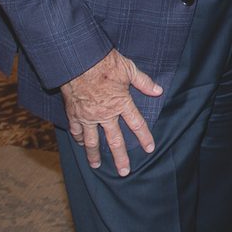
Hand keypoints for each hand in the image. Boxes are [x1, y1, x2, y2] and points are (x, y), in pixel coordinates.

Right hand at [60, 49, 162, 175]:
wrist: (79, 59)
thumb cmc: (105, 62)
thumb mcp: (129, 68)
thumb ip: (144, 82)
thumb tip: (158, 91)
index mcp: (121, 103)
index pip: (136, 124)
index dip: (144, 137)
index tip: (149, 148)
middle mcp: (105, 114)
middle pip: (115, 141)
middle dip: (120, 158)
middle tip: (124, 172)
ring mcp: (88, 116)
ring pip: (92, 141)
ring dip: (95, 155)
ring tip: (97, 166)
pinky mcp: (74, 113)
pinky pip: (76, 130)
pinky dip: (78, 138)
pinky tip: (80, 144)